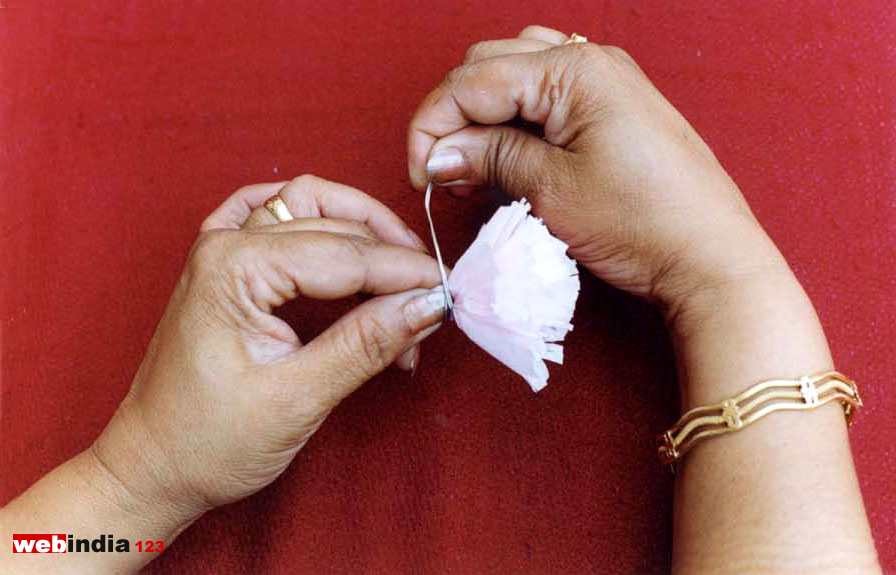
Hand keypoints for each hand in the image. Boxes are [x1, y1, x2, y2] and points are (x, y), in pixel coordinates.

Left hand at [93, 175, 445, 522]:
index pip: (346, 255)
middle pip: (335, 227)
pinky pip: (278, 215)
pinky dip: (319, 221)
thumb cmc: (208, 442)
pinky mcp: (226, 265)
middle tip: (429, 305)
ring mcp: (221, 249)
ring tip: (399, 282)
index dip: (405, 273)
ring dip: (363, 235)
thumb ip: (365, 343)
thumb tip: (427, 305)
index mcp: (234, 269)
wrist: (153, 466)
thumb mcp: (297, 398)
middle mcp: (225, 244)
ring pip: (312, 209)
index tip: (450, 293)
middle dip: (391, 263)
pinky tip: (344, 236)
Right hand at [408, 25, 789, 316]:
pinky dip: (516, 122)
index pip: (472, 80)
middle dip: (455, 118)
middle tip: (444, 174)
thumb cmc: (641, 223)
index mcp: (573, 69)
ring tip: (474, 168)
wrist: (709, 257)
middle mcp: (589, 60)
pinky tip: (509, 159)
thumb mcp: (551, 191)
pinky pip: (545, 97)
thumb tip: (438, 154)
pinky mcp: (611, 108)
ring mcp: (605, 81)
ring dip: (484, 117)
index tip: (420, 177)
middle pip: (489, 68)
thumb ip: (489, 159)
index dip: (433, 127)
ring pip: (514, 77)